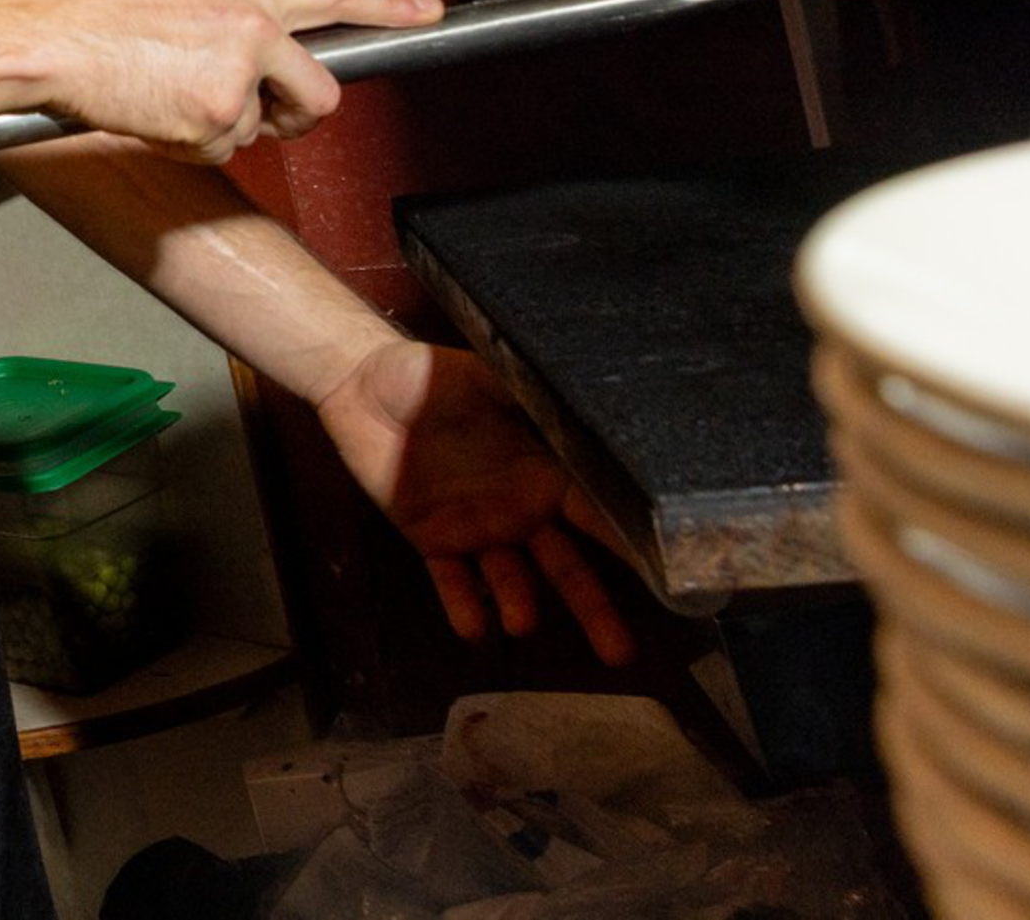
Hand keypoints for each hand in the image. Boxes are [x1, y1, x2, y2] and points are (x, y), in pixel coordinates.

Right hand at [0, 0, 441, 160]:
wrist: (51, 37)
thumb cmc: (100, 18)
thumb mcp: (180, 0)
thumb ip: (231, 24)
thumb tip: (261, 63)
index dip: (391, 4)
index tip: (432, 10)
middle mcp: (254, 27)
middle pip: (320, 91)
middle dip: (297, 115)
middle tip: (261, 114)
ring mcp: (238, 74)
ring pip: (259, 128)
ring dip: (221, 126)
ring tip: (167, 94)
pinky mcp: (216, 116)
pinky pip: (221, 149)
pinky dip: (190, 143)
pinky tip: (155, 111)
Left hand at [318, 339, 633, 663]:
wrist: (361, 385)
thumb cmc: (428, 373)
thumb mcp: (480, 373)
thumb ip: (521, 388)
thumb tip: (573, 389)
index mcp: (544, 471)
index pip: (596, 513)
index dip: (629, 545)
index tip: (668, 580)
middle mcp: (522, 510)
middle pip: (567, 568)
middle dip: (594, 609)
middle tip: (621, 654)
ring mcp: (479, 530)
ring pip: (513, 582)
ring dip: (519, 605)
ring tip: (522, 623)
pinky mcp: (433, 540)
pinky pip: (451, 580)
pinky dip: (462, 605)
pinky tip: (473, 629)